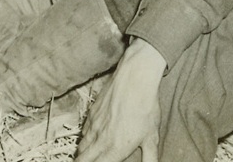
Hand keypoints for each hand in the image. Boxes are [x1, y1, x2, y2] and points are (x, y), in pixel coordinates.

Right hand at [76, 39, 164, 161]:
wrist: (134, 79)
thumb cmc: (145, 107)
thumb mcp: (151, 136)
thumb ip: (150, 157)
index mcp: (115, 149)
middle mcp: (100, 140)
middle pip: (82, 160)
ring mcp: (94, 125)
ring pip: (81, 146)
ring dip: (82, 154)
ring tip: (86, 158)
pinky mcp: (91, 113)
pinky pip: (83, 131)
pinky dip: (84, 138)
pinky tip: (89, 138)